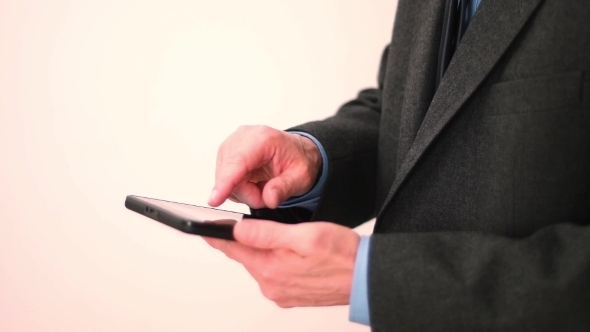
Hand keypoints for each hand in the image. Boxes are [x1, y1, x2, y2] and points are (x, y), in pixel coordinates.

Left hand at [204, 218, 359, 306]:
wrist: (367, 278)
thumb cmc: (342, 255)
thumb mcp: (304, 235)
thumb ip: (268, 234)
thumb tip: (238, 229)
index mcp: (270, 268)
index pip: (233, 248)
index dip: (216, 234)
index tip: (201, 227)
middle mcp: (271, 285)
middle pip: (245, 256)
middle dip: (240, 240)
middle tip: (236, 224)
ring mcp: (281, 292)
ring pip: (259, 264)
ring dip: (260, 250)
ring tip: (269, 235)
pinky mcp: (290, 295)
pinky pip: (272, 274)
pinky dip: (272, 261)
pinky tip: (285, 252)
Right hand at [208, 125, 321, 208]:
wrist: (297, 152)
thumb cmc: (298, 160)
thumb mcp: (301, 177)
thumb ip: (284, 188)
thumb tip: (269, 198)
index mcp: (264, 139)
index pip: (238, 162)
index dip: (226, 182)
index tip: (215, 199)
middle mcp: (244, 137)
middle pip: (230, 175)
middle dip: (247, 193)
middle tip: (268, 193)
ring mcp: (232, 144)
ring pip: (225, 179)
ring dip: (243, 191)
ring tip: (263, 186)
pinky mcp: (226, 153)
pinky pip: (224, 179)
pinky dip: (238, 187)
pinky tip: (253, 182)